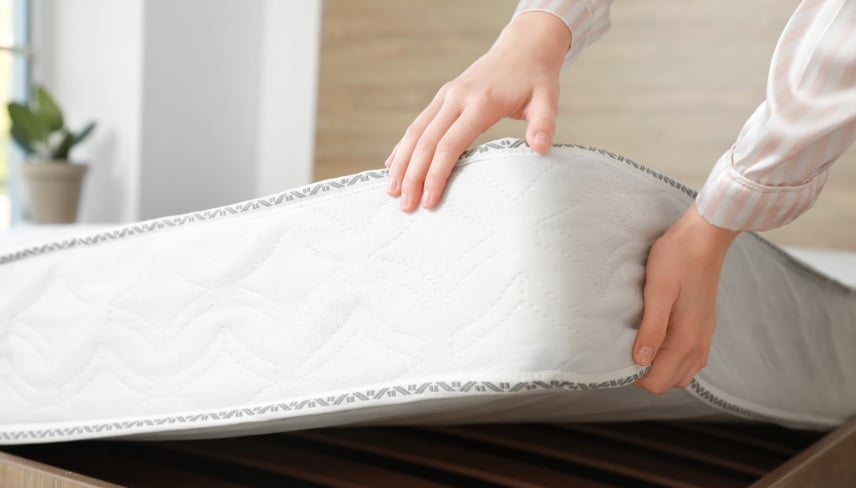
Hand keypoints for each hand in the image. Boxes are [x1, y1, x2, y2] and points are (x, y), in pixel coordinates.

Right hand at [386, 11, 570, 211]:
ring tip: (391, 191)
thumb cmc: (537, 79)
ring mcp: (446, 95)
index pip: (450, 144)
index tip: (430, 201)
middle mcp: (456, 97)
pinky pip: (418, 123)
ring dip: (401, 163)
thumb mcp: (548, 100)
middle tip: (405, 206)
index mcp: (480, 102)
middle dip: (412, 176)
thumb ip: (544, 124)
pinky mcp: (443, 96)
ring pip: (415, 132)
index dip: (436, 175)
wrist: (525, 46)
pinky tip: (393, 165)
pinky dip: (403, 146)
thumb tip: (540, 148)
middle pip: (426, 142)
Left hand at [633, 204, 739, 393]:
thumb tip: (639, 360)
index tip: (619, 358)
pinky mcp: (705, 326)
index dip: (637, 377)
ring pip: (682, 372)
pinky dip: (674, 357)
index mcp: (686, 338)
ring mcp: (705, 336)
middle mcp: (699, 344)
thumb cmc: (677, 258)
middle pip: (671, 382)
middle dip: (648, 375)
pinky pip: (690, 357)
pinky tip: (658, 338)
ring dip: (662, 367)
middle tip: (627, 350)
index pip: (659, 382)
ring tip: (641, 344)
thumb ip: (651, 328)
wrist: (705, 237)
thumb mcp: (658, 290)